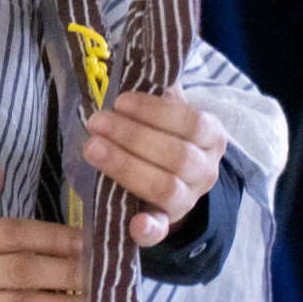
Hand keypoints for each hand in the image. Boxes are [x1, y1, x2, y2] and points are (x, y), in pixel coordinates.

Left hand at [82, 87, 227, 245]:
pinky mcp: (167, 223)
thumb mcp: (169, 112)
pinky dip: (149, 229)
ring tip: (92, 148)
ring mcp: (188, 200)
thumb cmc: (163, 134)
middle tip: (96, 122)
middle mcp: (206, 169)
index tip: (120, 101)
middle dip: (132, 137)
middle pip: (176, 155)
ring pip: (165, 188)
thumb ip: (160, 94)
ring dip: (126, 167)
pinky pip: (161, 230)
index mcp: (210, 135)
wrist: (174, 179)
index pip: (190, 121)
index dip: (154, 111)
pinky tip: (134, 223)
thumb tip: (139, 71)